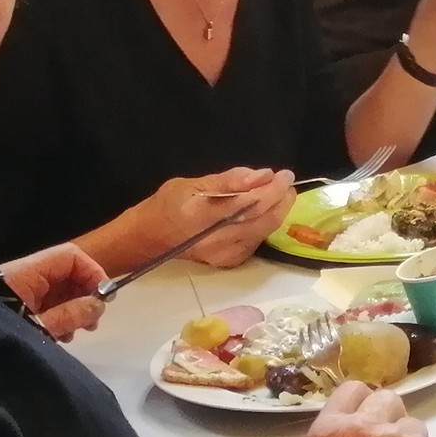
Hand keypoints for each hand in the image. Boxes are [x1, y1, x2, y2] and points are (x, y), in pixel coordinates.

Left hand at [0, 242, 107, 342]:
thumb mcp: (37, 327)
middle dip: (85, 294)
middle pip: (65, 273)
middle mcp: (23, 277)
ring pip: (56, 291)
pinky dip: (60, 316)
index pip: (69, 256)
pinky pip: (45, 305)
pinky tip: (63, 335)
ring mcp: (18, 293)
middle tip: (95, 320)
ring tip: (80, 331)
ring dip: (74, 308)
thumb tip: (100, 304)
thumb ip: (69, 315)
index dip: (93, 271)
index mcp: (26, 273)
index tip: (105, 296)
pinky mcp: (14, 308)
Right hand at [143, 167, 293, 267]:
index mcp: (205, 216)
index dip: (273, 188)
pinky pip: (257, 240)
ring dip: (277, 210)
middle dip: (282, 198)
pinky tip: (261, 212)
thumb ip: (230, 180)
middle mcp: (218, 239)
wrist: (150, 238)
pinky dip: (265, 224)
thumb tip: (263, 176)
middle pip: (265, 219)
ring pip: (265, 231)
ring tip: (276, 192)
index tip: (284, 174)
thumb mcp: (193, 184)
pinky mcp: (229, 261)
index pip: (252, 202)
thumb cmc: (168, 206)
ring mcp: (225, 254)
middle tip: (285, 182)